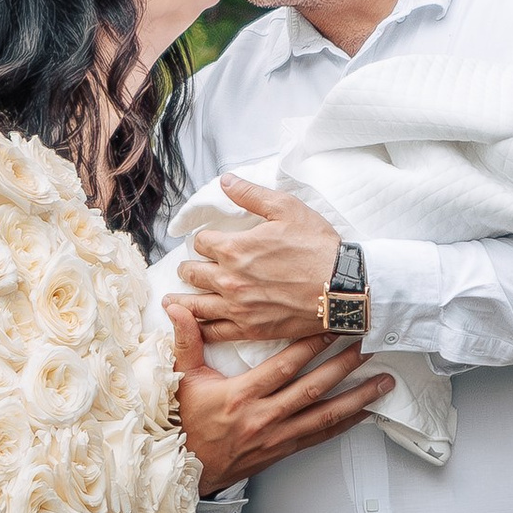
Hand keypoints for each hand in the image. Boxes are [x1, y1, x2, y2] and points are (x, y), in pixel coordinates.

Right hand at [167, 304, 386, 496]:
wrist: (183, 468)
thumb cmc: (184, 421)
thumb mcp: (181, 378)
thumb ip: (185, 340)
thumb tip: (177, 308)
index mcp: (240, 395)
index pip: (284, 366)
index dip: (310, 346)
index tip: (333, 328)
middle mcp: (263, 417)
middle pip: (312, 388)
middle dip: (344, 365)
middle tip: (369, 346)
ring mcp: (276, 436)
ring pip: (323, 414)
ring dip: (357, 396)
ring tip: (383, 381)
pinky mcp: (283, 450)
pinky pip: (320, 435)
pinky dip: (345, 423)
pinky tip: (366, 412)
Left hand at [177, 179, 348, 344]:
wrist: (342, 288)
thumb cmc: (317, 246)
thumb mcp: (286, 208)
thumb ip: (251, 194)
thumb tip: (225, 180)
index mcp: (234, 248)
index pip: (201, 242)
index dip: (205, 240)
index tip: (209, 243)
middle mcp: (229, 279)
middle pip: (193, 273)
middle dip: (188, 269)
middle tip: (188, 270)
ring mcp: (238, 308)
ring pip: (195, 305)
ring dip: (180, 301)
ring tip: (170, 301)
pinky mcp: (250, 330)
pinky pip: (214, 332)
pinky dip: (200, 329)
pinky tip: (193, 327)